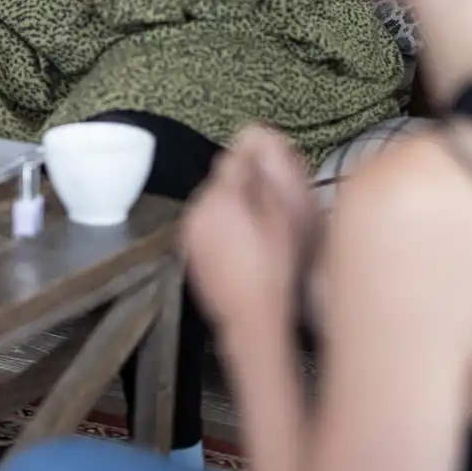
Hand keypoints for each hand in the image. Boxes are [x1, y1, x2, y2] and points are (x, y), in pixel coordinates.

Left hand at [181, 125, 316, 337]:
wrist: (250, 318)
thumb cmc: (274, 269)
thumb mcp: (283, 219)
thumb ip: (268, 180)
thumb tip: (260, 151)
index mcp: (221, 196)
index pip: (234, 159)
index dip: (252, 153)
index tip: (266, 153)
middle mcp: (198, 208)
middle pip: (220, 182)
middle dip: (242, 184)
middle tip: (268, 199)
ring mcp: (189, 232)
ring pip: (211, 204)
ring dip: (230, 206)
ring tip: (256, 226)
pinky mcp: (188, 252)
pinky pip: (205, 226)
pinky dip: (221, 227)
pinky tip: (241, 246)